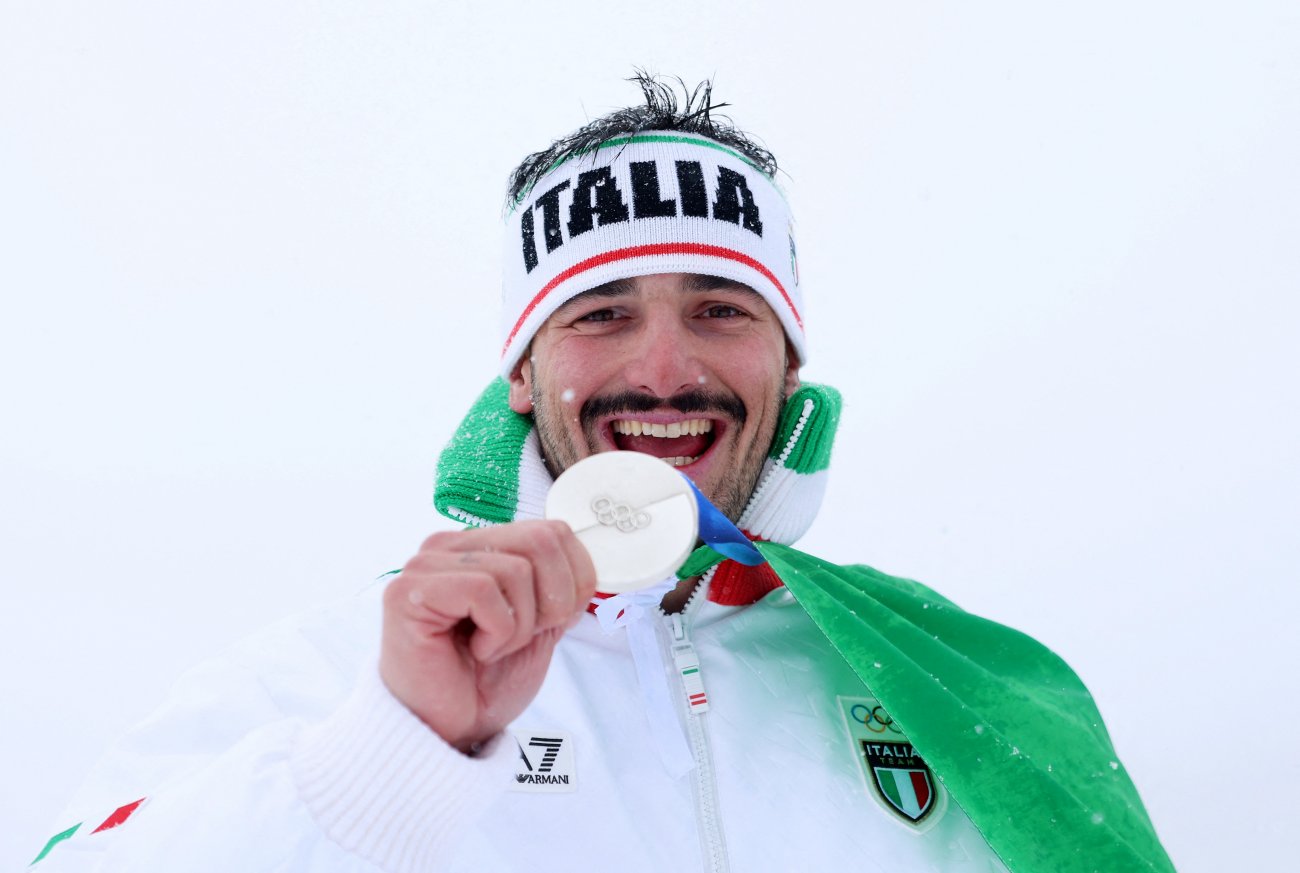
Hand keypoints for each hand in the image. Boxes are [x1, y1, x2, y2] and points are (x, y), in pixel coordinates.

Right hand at [379, 520, 596, 752]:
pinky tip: (474, 651)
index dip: (574, 581)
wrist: (448, 735)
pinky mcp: (409, 591)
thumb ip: (558, 588)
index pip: (553, 531)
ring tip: (490, 649)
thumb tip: (588, 564)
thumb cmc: (484, 685)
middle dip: (552, 602)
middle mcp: (451, 546)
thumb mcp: (540, 628)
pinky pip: (483, 590)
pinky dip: (496, 632)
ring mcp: (427, 566)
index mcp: (481, 547)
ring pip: (516, 570)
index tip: (550, 624)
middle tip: (521, 639)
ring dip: (519, 627)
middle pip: (542, 539)